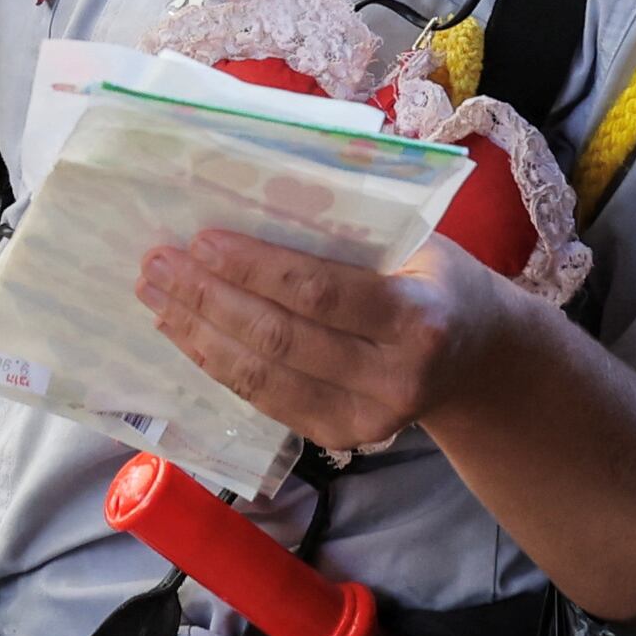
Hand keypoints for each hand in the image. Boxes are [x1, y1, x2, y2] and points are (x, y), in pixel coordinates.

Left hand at [135, 230, 510, 456]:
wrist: (480, 363)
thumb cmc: (439, 282)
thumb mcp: (416, 245)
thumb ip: (349, 232)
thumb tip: (250, 194)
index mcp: (418, 318)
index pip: (320, 293)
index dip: (255, 268)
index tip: (201, 240)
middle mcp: (394, 378)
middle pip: (281, 339)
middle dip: (210, 299)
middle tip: (158, 263)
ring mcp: (365, 420)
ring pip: (263, 378)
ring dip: (199, 333)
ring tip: (156, 294)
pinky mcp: (339, 440)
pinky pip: (266, 401)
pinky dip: (218, 364)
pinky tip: (184, 333)